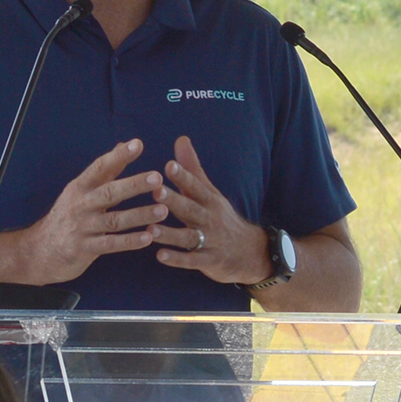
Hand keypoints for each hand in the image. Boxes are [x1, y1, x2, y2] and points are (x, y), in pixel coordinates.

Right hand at [11, 139, 165, 282]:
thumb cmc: (67, 216)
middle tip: (157, 178)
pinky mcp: (85, 249)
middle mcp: (80, 205)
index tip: (137, 144)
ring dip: (139, 215)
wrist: (41, 250)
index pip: (99, 167)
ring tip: (163, 210)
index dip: (118, 156)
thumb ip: (105, 170)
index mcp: (80, 187)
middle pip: (109, 193)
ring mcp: (82, 228)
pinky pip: (111, 245)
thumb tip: (123, 144)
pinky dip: (130, 242)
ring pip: (114, 220)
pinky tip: (148, 238)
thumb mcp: (81, 190)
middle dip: (133, 184)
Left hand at [155, 135, 271, 286]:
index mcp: (210, 201)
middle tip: (156, 191)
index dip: (184, 176)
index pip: (197, 187)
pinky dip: (177, 259)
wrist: (250, 252)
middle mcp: (210, 219)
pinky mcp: (208, 261)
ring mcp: (210, 241)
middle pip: (191, 209)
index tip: (169, 165)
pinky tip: (160, 256)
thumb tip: (181, 140)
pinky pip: (191, 261)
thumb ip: (193, 169)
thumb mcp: (211, 192)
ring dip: (170, 234)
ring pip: (188, 237)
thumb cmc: (222, 218)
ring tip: (150, 229)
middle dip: (175, 201)